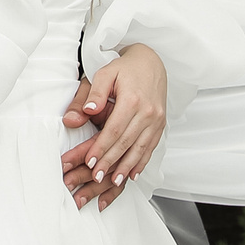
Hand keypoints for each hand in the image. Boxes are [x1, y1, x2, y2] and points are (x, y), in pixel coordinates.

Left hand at [59, 45, 166, 205]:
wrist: (152, 62)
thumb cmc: (125, 68)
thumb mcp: (105, 73)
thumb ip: (93, 94)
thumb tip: (83, 113)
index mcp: (133, 99)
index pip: (114, 130)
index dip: (101, 148)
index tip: (90, 161)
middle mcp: (148, 112)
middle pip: (126, 142)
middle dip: (110, 162)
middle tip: (96, 177)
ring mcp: (157, 120)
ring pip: (140, 149)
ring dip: (126, 167)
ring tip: (114, 181)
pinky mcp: (161, 125)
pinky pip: (151, 147)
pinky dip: (141, 162)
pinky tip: (132, 174)